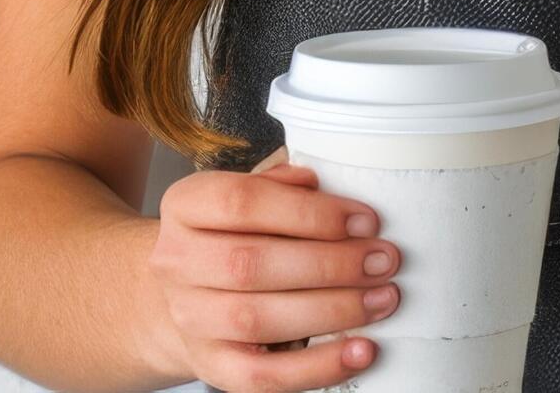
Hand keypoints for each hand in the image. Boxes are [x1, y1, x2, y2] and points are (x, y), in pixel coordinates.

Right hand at [143, 144, 405, 388]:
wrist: (185, 293)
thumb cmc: (231, 236)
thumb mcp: (244, 198)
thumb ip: (279, 186)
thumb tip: (317, 185)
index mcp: (185, 206)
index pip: (241, 203)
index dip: (309, 213)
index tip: (365, 221)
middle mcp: (177, 262)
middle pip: (252, 264)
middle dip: (330, 263)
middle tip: (383, 260)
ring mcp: (190, 318)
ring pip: (258, 319)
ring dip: (332, 310)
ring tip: (382, 299)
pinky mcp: (212, 365)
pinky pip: (264, 376)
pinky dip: (319, 366)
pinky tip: (361, 350)